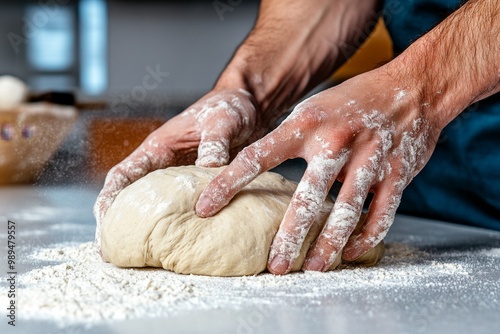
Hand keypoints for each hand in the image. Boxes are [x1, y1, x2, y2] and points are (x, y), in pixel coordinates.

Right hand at [93, 89, 266, 246]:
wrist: (248, 106)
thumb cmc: (228, 107)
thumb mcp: (221, 120)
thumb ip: (213, 144)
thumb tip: (209, 169)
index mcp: (159, 147)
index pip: (123, 175)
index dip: (109, 199)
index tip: (104, 224)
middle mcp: (165, 165)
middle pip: (132, 197)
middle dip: (120, 223)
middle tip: (112, 253)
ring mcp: (181, 178)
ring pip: (157, 206)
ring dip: (148, 228)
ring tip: (141, 257)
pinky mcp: (200, 185)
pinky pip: (185, 208)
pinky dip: (180, 225)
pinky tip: (184, 243)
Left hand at [195, 68, 441, 273]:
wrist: (415, 86)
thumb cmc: (356, 99)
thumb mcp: (315, 108)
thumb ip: (291, 139)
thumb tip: (261, 171)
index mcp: (306, 124)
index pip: (257, 158)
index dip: (228, 184)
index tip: (206, 208)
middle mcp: (335, 143)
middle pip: (305, 199)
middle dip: (288, 237)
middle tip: (274, 266)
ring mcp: (369, 159)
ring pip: (345, 213)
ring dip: (328, 246)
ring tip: (312, 268)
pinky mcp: (397, 173)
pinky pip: (380, 214)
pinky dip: (365, 237)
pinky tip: (351, 252)